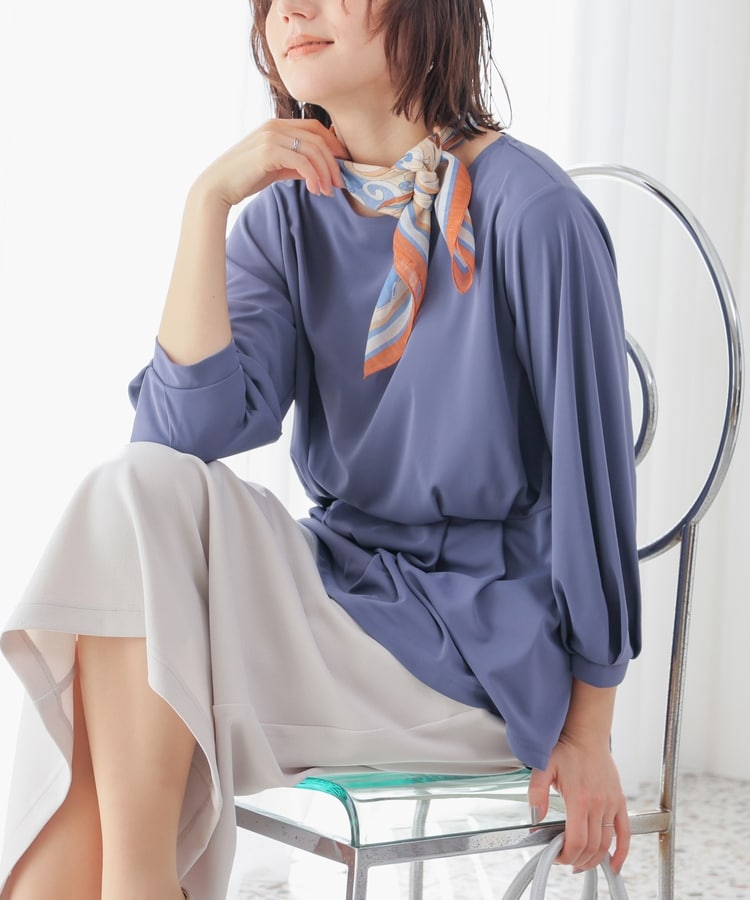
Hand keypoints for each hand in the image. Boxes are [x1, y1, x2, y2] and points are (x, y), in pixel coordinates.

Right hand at [190, 118, 347, 208]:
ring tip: (328, 191)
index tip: (343, 164)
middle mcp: (275, 126)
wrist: (218, 186)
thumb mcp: (275, 167)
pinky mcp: (268, 152)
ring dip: (325, 172)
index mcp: (277, 126)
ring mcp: (271, 137)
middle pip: (318, 138)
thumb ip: (295, 164)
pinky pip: (302, 162)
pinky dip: (313, 177)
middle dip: (334, 162)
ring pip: (313, 150)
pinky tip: (315, 190)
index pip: (315, 127)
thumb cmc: (245, 178)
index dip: (334, 144)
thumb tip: (318, 170)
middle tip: (340, 183)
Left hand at [527, 732, 629, 873]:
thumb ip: (536, 793)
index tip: (557, 856)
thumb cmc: (565, 749)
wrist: (586, 735)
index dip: (566, 855)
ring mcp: (611, 804)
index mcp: (579, 799)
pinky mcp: (619, 801)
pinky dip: (621, 852)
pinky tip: (614, 863)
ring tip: (581, 863)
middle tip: (566, 860)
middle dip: (577, 860)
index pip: (576, 841)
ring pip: (606, 844)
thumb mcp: (542, 768)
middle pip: (591, 847)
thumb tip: (535, 818)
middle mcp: (598, 804)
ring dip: (594, 860)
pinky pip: (625, 833)